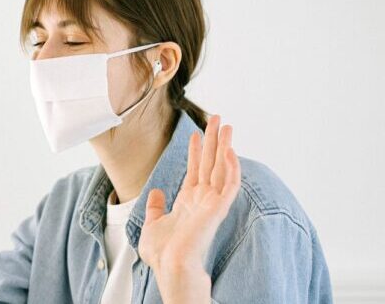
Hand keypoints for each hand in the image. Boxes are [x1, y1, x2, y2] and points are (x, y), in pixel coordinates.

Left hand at [138, 115, 240, 302]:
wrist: (169, 265)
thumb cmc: (162, 252)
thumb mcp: (153, 223)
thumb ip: (156, 207)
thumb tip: (156, 192)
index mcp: (188, 201)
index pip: (195, 170)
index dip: (196, 151)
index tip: (195, 134)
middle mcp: (202, 199)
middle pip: (211, 163)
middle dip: (213, 140)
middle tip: (216, 118)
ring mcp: (212, 203)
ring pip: (222, 168)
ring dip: (225, 146)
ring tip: (225, 125)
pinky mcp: (218, 209)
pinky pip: (229, 185)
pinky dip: (232, 168)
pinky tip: (230, 151)